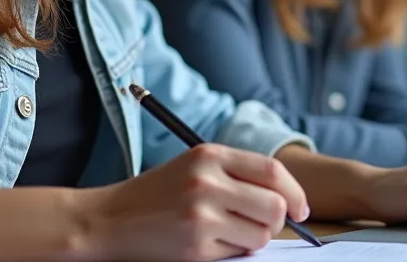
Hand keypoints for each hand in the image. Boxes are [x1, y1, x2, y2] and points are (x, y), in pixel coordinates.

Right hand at [81, 143, 309, 261]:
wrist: (106, 219)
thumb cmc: (156, 194)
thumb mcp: (193, 166)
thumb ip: (236, 174)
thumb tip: (286, 201)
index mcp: (209, 155)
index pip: (273, 171)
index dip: (294, 193)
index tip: (300, 208)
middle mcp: (207, 181)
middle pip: (274, 206)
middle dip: (277, 221)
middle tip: (264, 225)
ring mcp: (201, 215)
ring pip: (260, 234)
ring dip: (253, 239)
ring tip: (229, 233)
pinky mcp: (195, 246)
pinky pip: (236, 253)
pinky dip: (231, 251)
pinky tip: (207, 242)